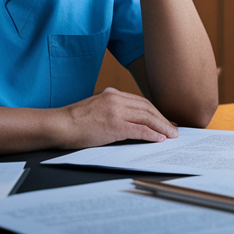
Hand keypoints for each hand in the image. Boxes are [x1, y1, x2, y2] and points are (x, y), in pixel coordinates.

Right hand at [55, 87, 178, 148]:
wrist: (60, 125)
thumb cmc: (73, 121)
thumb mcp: (95, 107)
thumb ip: (111, 108)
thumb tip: (127, 119)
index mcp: (112, 94)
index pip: (140, 102)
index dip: (155, 112)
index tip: (164, 120)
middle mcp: (116, 99)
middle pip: (147, 108)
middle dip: (162, 119)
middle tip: (174, 128)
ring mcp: (116, 111)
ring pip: (147, 118)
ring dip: (162, 127)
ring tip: (171, 135)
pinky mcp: (114, 125)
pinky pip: (139, 130)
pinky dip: (152, 134)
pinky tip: (159, 139)